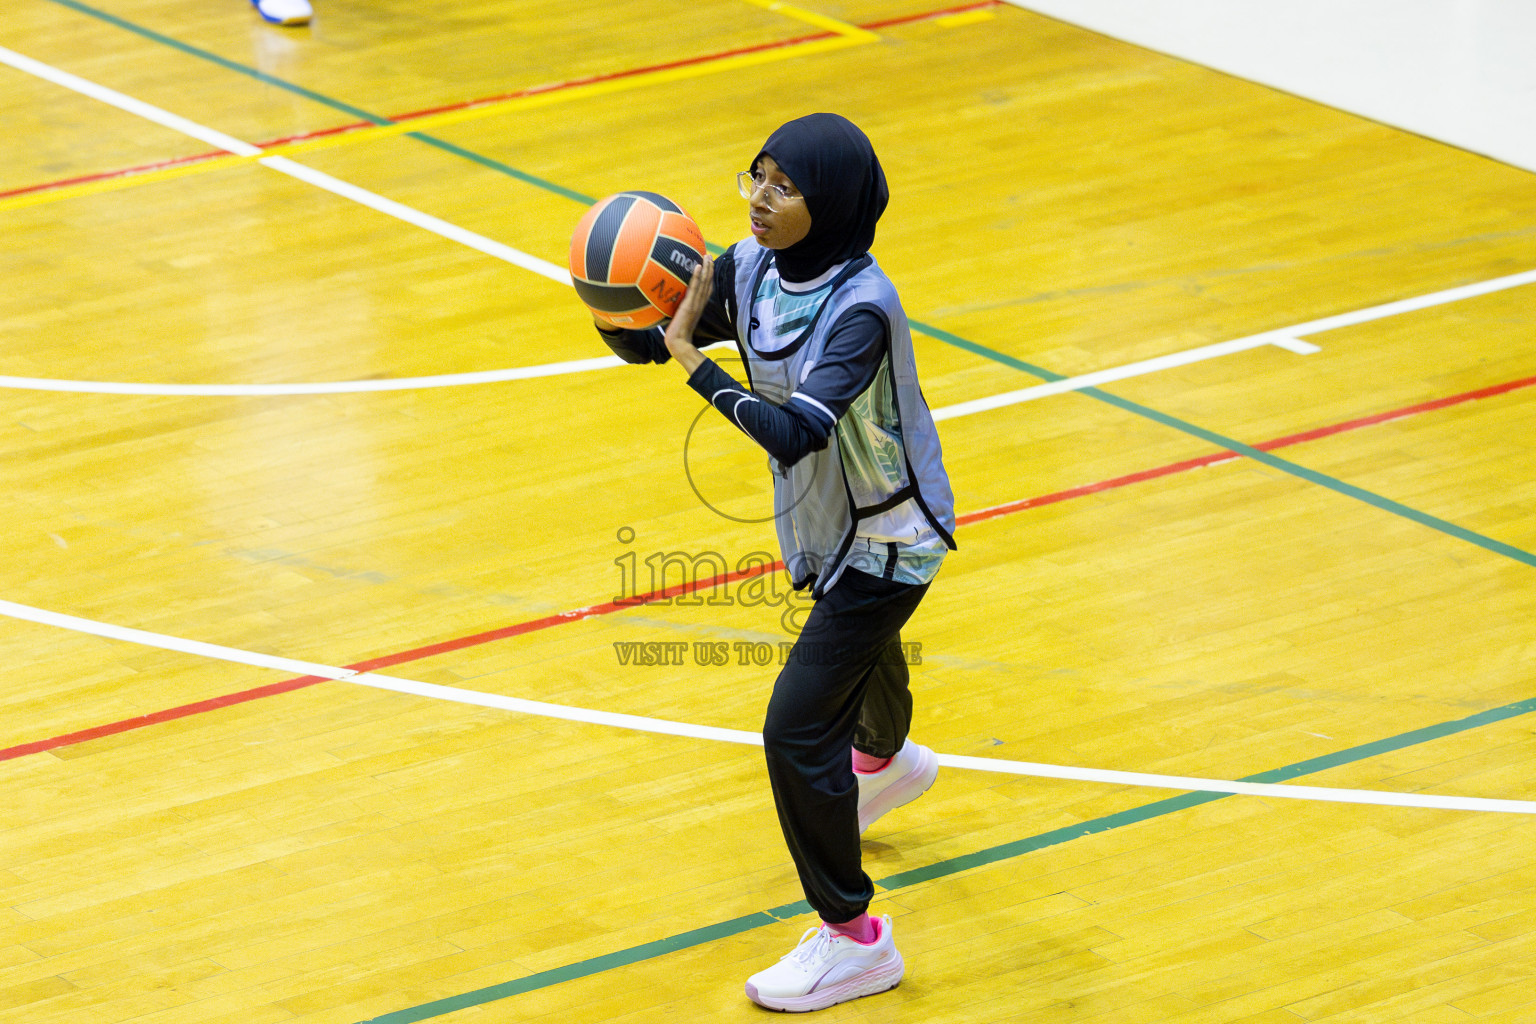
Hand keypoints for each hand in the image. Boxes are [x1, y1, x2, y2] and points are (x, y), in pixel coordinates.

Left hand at [663, 257, 713, 373]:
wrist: (678, 342)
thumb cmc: (676, 334)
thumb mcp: (678, 318)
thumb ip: (678, 309)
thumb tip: (669, 302)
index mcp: (698, 306)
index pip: (706, 289)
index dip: (708, 277)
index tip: (708, 266)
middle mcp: (699, 303)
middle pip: (708, 283)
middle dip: (709, 269)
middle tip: (709, 256)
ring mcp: (695, 304)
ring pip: (704, 283)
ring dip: (706, 269)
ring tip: (707, 257)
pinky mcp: (689, 305)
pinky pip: (694, 288)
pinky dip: (697, 277)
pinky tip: (698, 266)